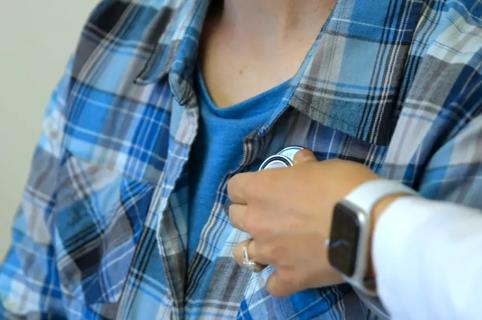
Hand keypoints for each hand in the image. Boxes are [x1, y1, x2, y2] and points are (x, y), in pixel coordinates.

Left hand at [228, 149, 378, 295]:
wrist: (368, 225)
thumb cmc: (345, 187)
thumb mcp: (324, 167)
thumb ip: (304, 166)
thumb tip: (300, 159)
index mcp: (261, 189)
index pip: (235, 187)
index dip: (246, 188)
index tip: (260, 190)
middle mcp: (257, 220)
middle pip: (235, 217)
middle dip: (249, 214)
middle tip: (269, 215)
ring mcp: (270, 252)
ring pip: (242, 253)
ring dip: (254, 248)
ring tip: (270, 246)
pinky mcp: (288, 277)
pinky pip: (271, 284)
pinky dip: (278, 279)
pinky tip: (289, 273)